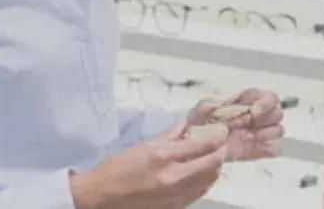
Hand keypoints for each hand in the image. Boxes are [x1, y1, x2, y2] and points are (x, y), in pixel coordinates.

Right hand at [70, 118, 227, 208]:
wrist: (101, 197)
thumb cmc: (117, 168)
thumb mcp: (143, 145)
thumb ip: (169, 134)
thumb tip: (186, 124)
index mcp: (164, 156)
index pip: (204, 145)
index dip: (218, 137)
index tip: (222, 131)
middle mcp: (173, 176)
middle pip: (212, 164)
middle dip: (221, 151)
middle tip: (221, 143)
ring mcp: (175, 195)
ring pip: (209, 180)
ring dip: (215, 167)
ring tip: (213, 157)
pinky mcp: (174, 207)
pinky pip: (198, 193)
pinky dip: (205, 181)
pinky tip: (202, 174)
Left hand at [188, 88, 284, 161]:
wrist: (194, 148)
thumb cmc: (197, 125)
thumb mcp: (197, 112)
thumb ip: (206, 106)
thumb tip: (217, 105)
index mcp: (246, 102)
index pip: (267, 97)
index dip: (264, 103)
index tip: (253, 112)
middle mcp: (256, 116)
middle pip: (277, 112)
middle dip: (266, 119)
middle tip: (248, 127)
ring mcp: (258, 134)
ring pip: (278, 130)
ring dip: (267, 134)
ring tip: (248, 138)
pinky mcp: (256, 150)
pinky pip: (272, 150)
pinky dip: (265, 150)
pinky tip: (251, 149)